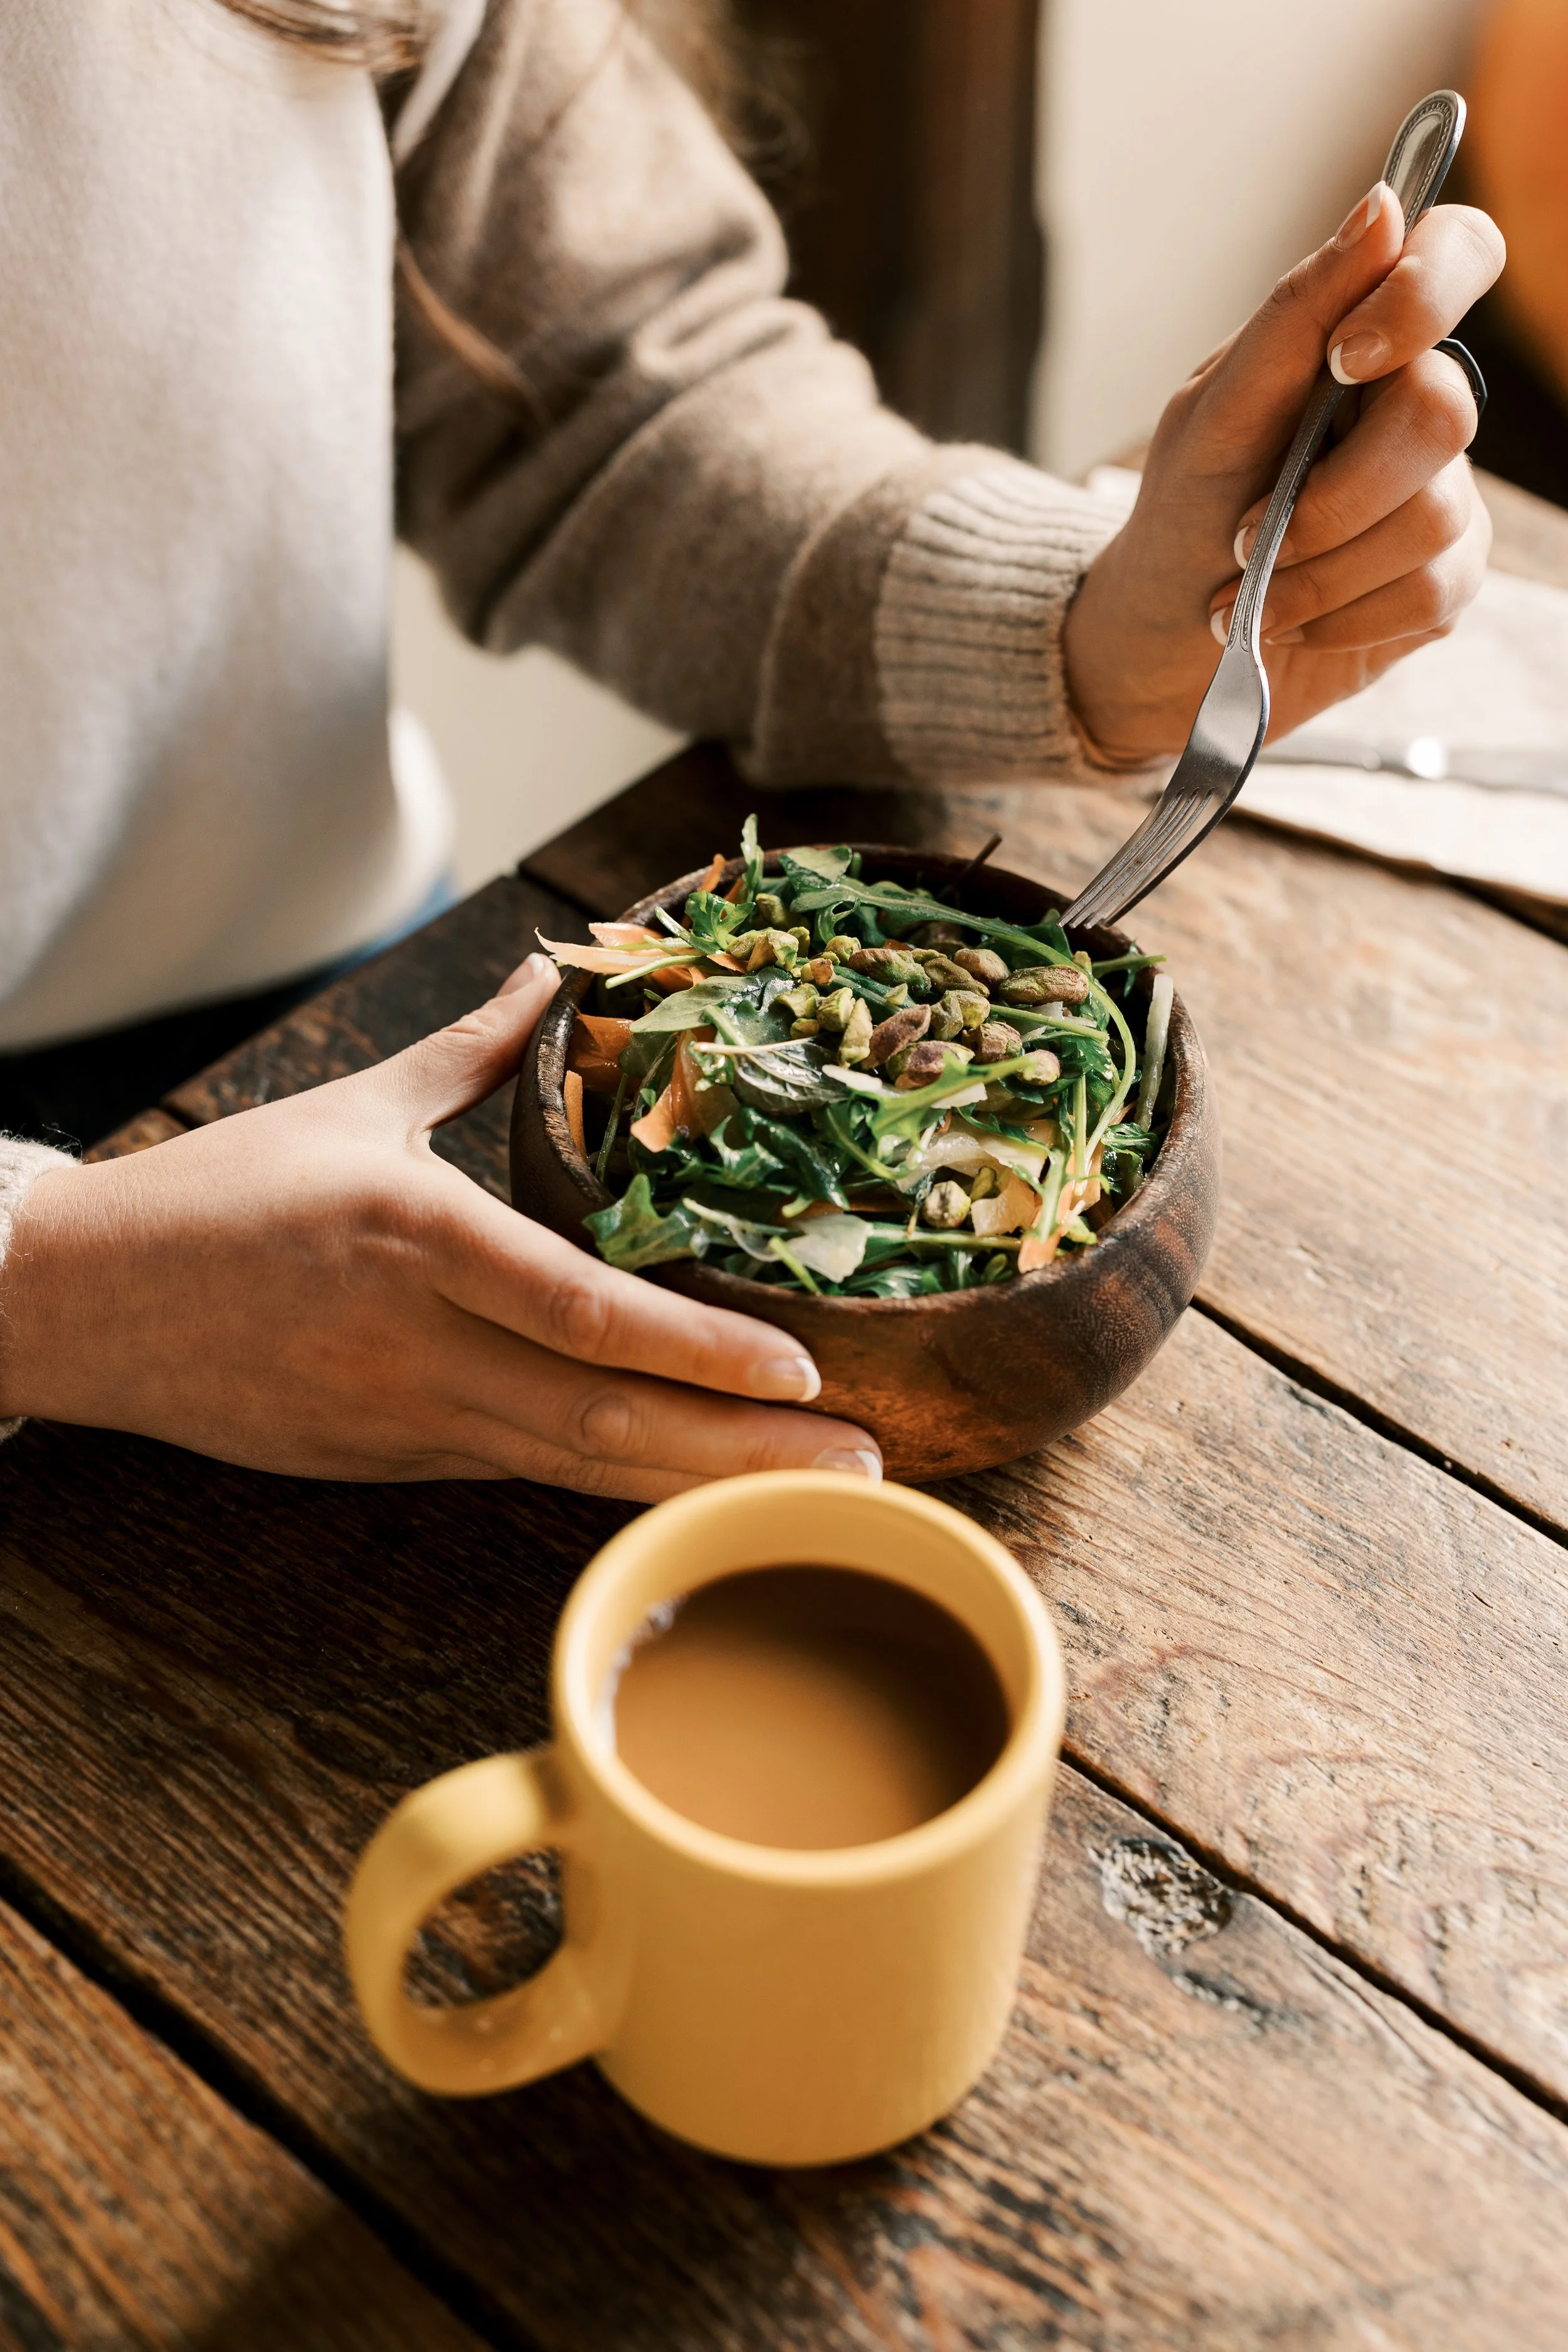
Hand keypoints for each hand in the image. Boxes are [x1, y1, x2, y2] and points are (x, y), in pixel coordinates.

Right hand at [0, 957, 879, 1497]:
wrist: (82, 1307)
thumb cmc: (221, 1196)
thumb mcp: (354, 1107)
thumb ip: (470, 1051)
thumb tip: (558, 970)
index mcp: (415, 1234)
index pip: (584, 1311)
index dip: (701, 1354)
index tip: (804, 1370)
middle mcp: (417, 1344)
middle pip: (606, 1420)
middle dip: (746, 1455)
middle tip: (871, 1468)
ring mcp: (402, 1423)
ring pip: (578, 1472)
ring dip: (703, 1491)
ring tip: (815, 1499)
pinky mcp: (387, 1466)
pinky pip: (525, 1478)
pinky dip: (618, 1491)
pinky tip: (698, 1496)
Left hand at [1063, 184, 1505, 761]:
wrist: (1161, 641)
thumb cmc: (1184, 515)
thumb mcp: (1212, 414)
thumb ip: (1296, 315)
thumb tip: (1385, 205)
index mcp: (1365, 341)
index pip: (1458, 253)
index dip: (1426, 292)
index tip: (1343, 360)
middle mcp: (1417, 407)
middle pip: (1442, 414)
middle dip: (1330, 496)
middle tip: (1247, 535)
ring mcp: (1443, 496)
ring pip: (1432, 520)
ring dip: (1317, 573)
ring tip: (1250, 594)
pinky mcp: (1443, 583)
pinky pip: (1429, 593)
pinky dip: (1336, 619)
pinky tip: (1284, 623)